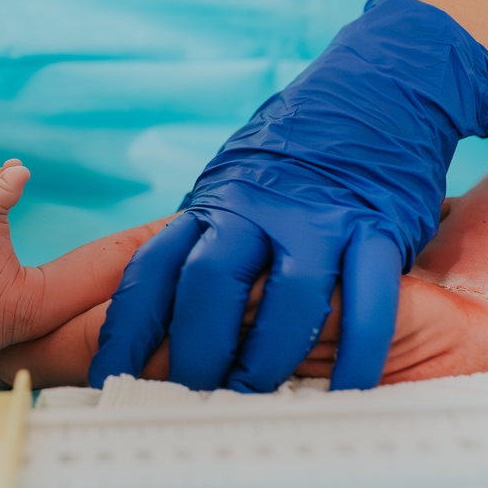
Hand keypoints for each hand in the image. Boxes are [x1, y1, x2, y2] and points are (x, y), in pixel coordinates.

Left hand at [90, 0, 487, 391]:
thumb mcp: (231, 189)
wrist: (376, 92)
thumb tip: (159, 311)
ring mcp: (319, 218)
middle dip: (194, 351)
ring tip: (257, 395)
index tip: (110, 374)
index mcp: (212, 206)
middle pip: (209, 286)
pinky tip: (349, 389)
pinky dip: (357, 352)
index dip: (126, 328)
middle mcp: (258, 210)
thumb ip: (202, 242)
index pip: (153, 271)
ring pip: (287, 298)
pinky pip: (367, 300)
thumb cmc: (293, 161)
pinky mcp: (377, 228)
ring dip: (269, 358)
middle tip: (189, 395)